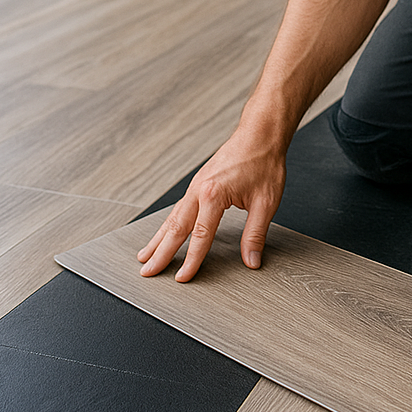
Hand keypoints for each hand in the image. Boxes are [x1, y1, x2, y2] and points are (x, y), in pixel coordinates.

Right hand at [136, 128, 286, 281]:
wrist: (260, 134)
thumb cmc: (264, 163)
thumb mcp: (266, 202)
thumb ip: (255, 234)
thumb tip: (251, 260)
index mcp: (213, 195)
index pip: (199, 236)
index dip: (191, 260)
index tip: (182, 278)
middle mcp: (199, 190)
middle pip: (175, 228)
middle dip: (160, 252)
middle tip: (147, 272)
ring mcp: (196, 186)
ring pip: (172, 217)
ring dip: (157, 238)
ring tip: (145, 256)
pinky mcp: (199, 183)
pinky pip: (178, 208)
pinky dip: (168, 223)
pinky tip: (164, 232)